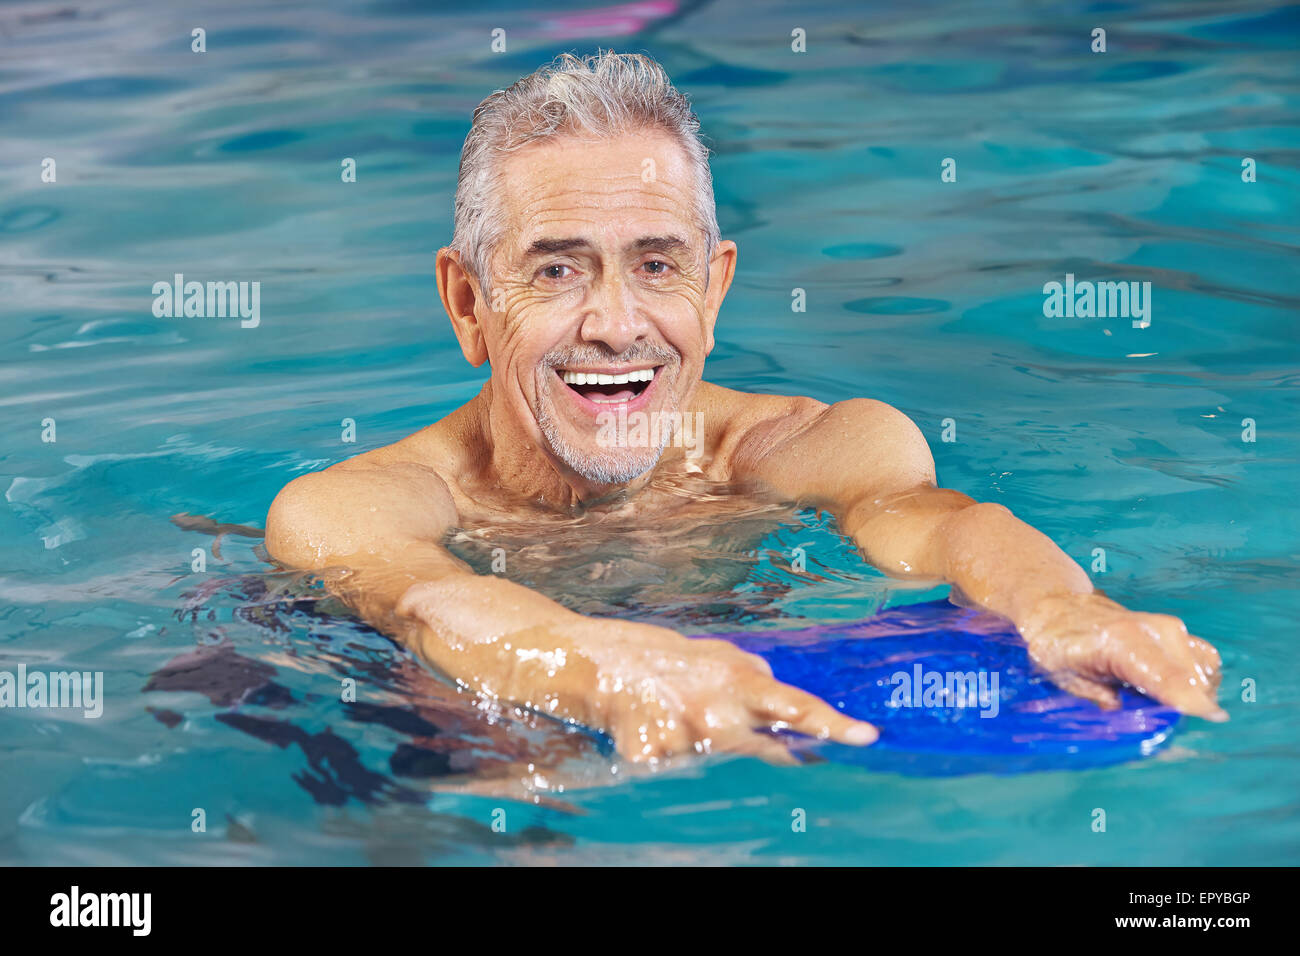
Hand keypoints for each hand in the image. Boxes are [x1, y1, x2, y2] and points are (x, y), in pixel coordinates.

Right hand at [571, 618, 878, 763]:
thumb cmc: (644, 653)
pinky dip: (657, 757)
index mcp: (734, 681)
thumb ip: (738, 667)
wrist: (584, 659)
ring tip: (664, 718)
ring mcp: (686, 736)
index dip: (832, 722)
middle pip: (765, 747)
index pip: (794, 704)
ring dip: (694, 747)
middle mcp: (717, 709)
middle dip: (785, 754)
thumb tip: (770, 676)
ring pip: (709, 761)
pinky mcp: (652, 756)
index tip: (867, 736)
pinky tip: (638, 734)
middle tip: (795, 754)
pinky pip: (666, 770)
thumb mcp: (700, 651)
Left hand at [1018, 592, 1225, 719]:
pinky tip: (1169, 689)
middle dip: (1184, 707)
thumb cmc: (1058, 646)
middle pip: (1193, 680)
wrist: (1058, 609)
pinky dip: (1196, 680)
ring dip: (1192, 694)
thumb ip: (1103, 701)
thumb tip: (1135, 720)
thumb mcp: (1070, 680)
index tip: (1212, 718)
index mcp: (1123, 642)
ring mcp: (1170, 629)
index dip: (1191, 701)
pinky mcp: (1178, 631)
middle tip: (1153, 716)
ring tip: (1156, 700)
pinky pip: (1204, 661)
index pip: (1168, 677)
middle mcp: (1155, 631)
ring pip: (1204, 672)